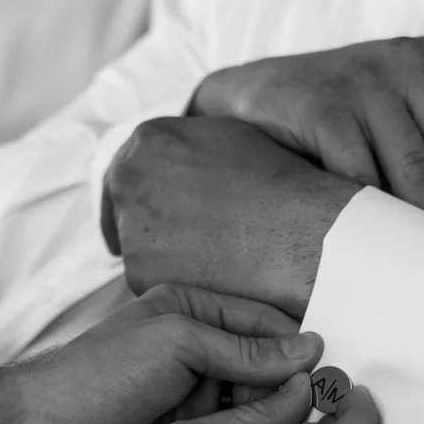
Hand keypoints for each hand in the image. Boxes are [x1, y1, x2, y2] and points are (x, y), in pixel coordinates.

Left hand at [0, 283, 321, 423]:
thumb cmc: (98, 375)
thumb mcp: (176, 343)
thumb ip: (243, 348)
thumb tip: (305, 350)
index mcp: (197, 314)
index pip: (268, 323)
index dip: (299, 346)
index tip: (330, 370)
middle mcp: (203, 354)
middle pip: (271, 367)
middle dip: (289, 387)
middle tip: (311, 410)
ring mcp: (200, 399)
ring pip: (261, 407)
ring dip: (277, 419)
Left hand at [101, 116, 357, 315]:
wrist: (300, 232)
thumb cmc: (279, 185)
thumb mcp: (230, 138)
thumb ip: (189, 147)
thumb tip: (180, 161)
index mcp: (148, 140)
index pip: (127, 168)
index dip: (140, 192)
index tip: (148, 210)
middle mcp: (128, 179)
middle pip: (124, 209)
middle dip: (147, 226)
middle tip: (174, 245)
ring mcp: (131, 229)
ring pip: (138, 250)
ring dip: (164, 259)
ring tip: (213, 263)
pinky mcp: (140, 274)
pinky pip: (152, 284)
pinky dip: (177, 286)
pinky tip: (213, 281)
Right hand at [191, 35, 423, 236]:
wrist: (262, 97)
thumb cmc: (348, 114)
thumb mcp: (404, 104)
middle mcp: (407, 59)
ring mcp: (364, 79)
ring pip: (413, 165)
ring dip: (423, 220)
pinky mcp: (323, 105)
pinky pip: (362, 172)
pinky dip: (374, 213)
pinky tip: (379, 239)